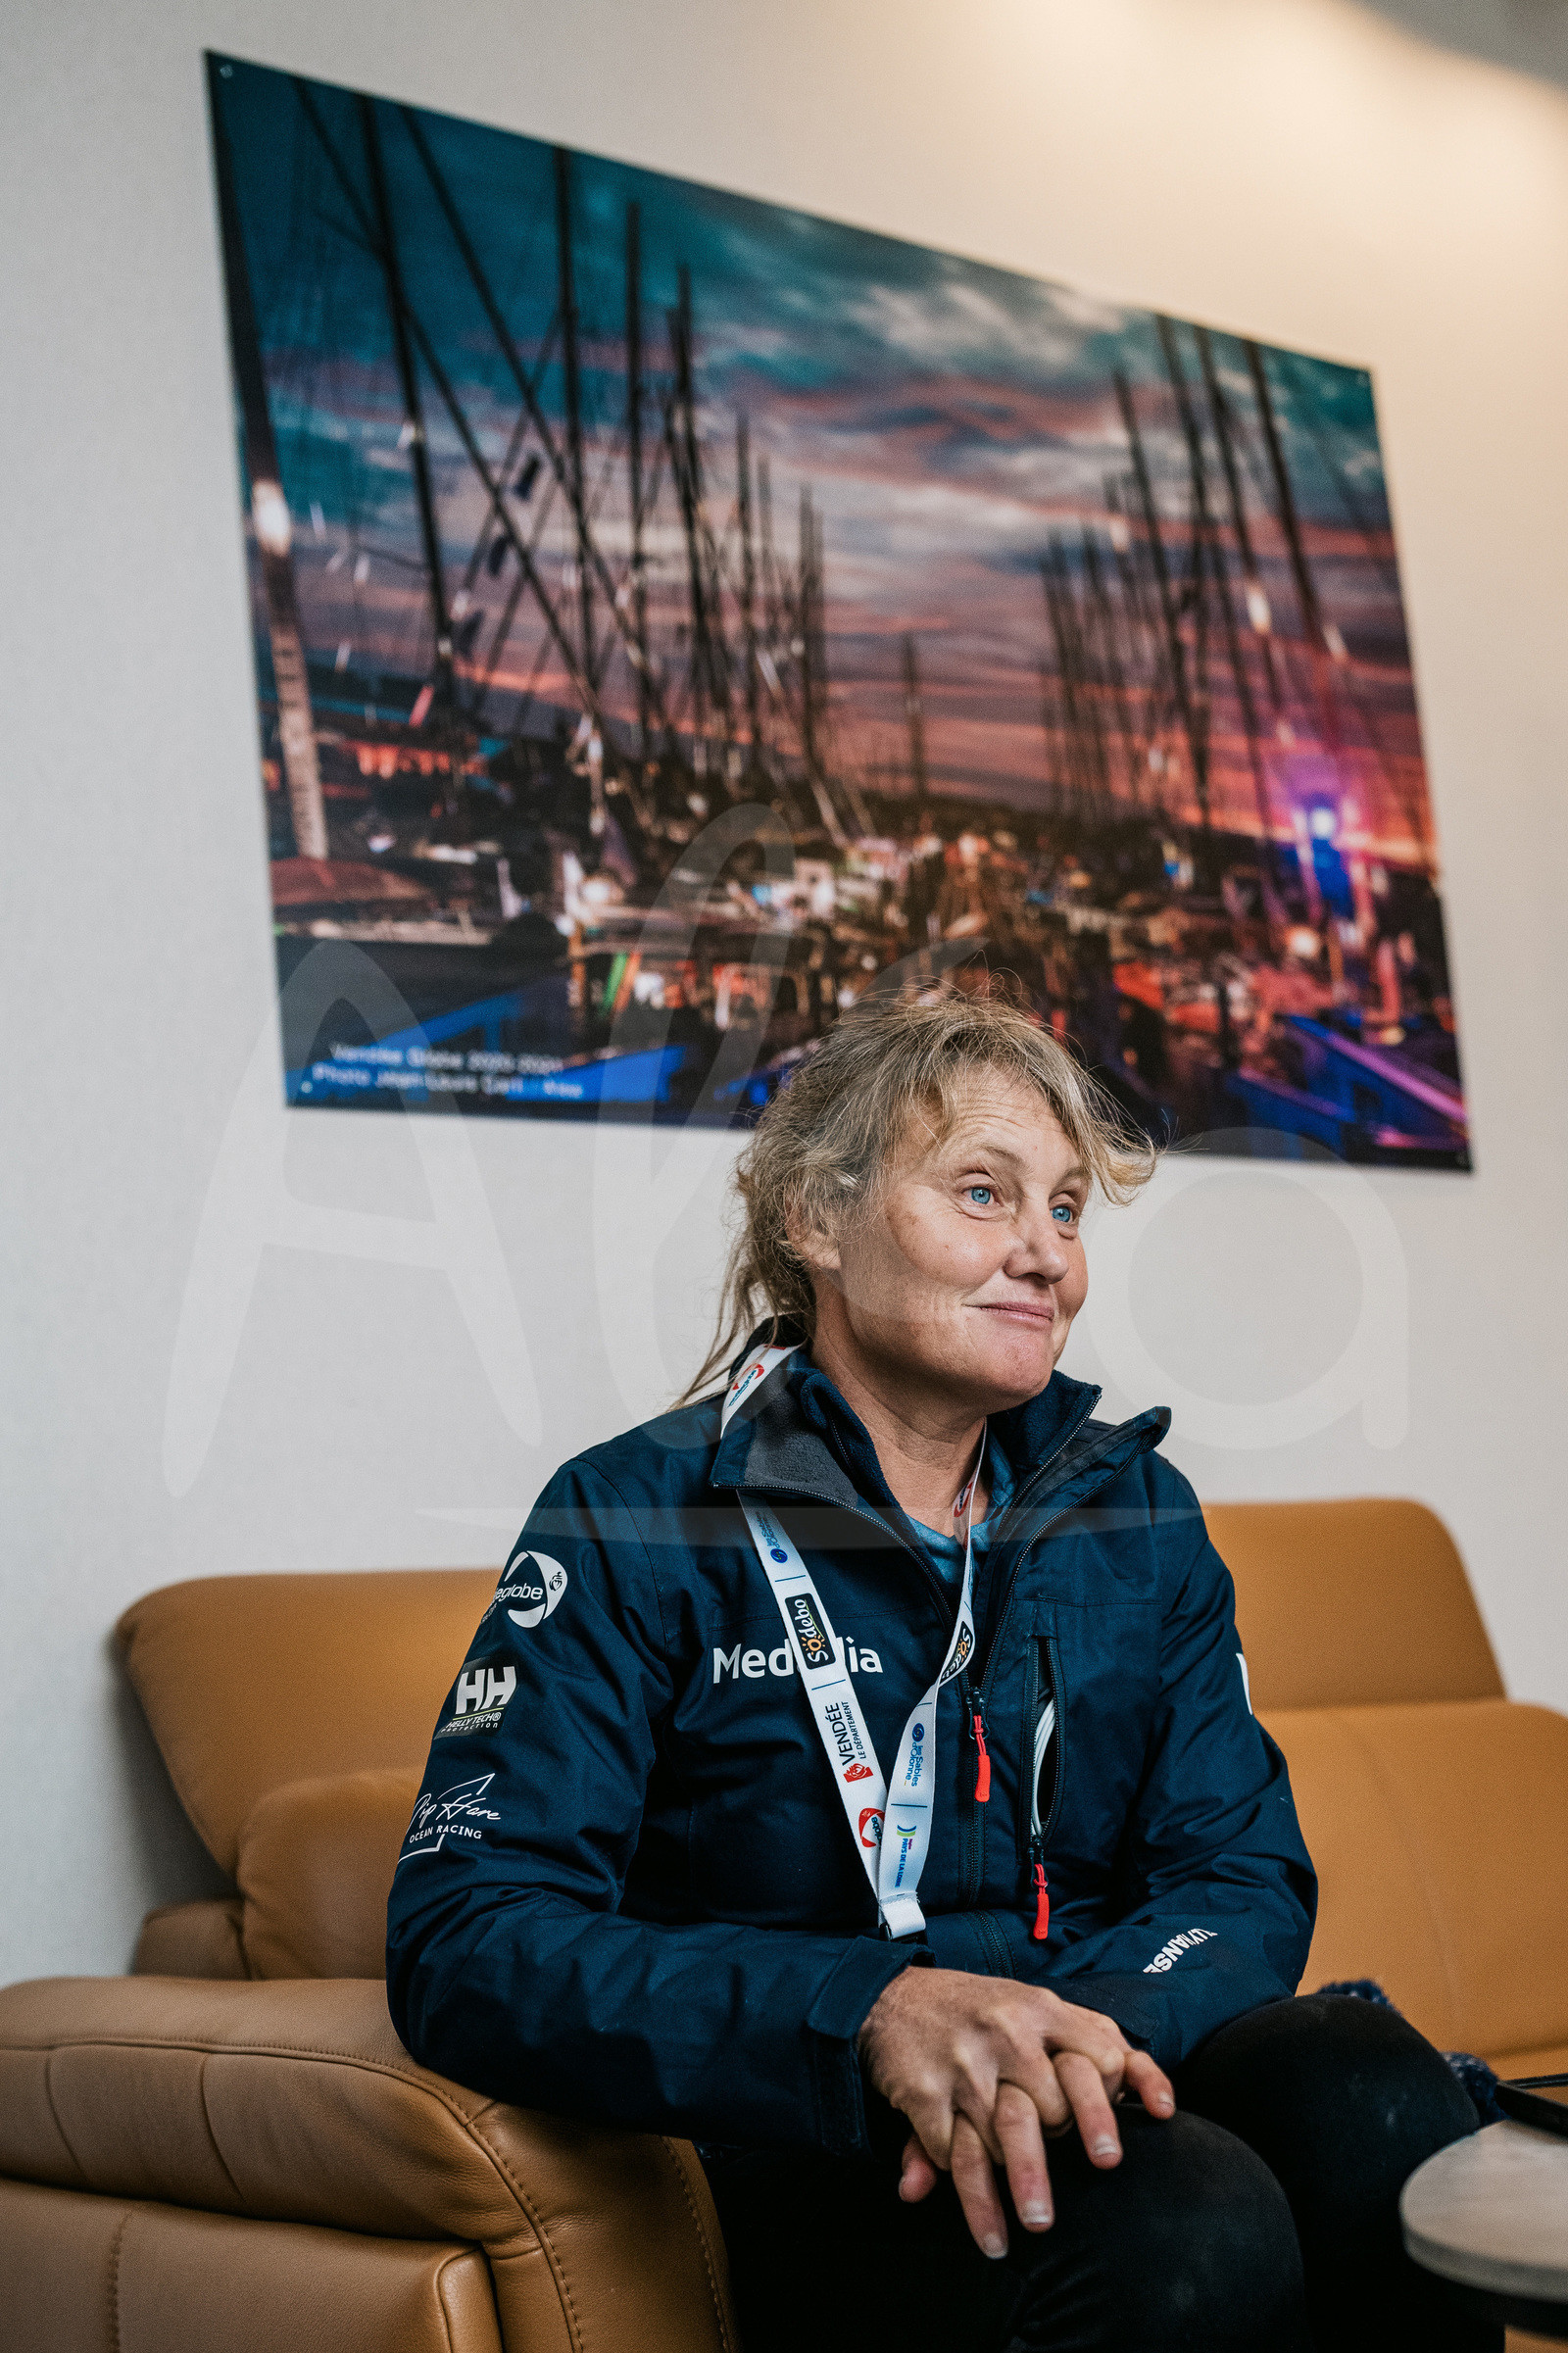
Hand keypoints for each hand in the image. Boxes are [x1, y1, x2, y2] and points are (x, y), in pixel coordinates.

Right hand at [858, 1966, 1173, 2255]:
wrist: (891, 1996)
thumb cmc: (982, 2012)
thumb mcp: (1036, 2009)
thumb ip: (1097, 2044)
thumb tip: (1164, 2106)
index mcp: (1042, 2009)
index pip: (1100, 2057)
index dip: (1109, 2108)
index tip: (1113, 2158)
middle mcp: (1007, 2030)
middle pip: (1052, 2110)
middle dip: (1055, 2157)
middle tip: (1056, 2208)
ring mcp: (965, 2061)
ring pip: (1003, 2140)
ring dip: (1010, 2189)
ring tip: (1023, 2232)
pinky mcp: (924, 2088)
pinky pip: (953, 2149)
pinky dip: (963, 2180)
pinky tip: (971, 2201)